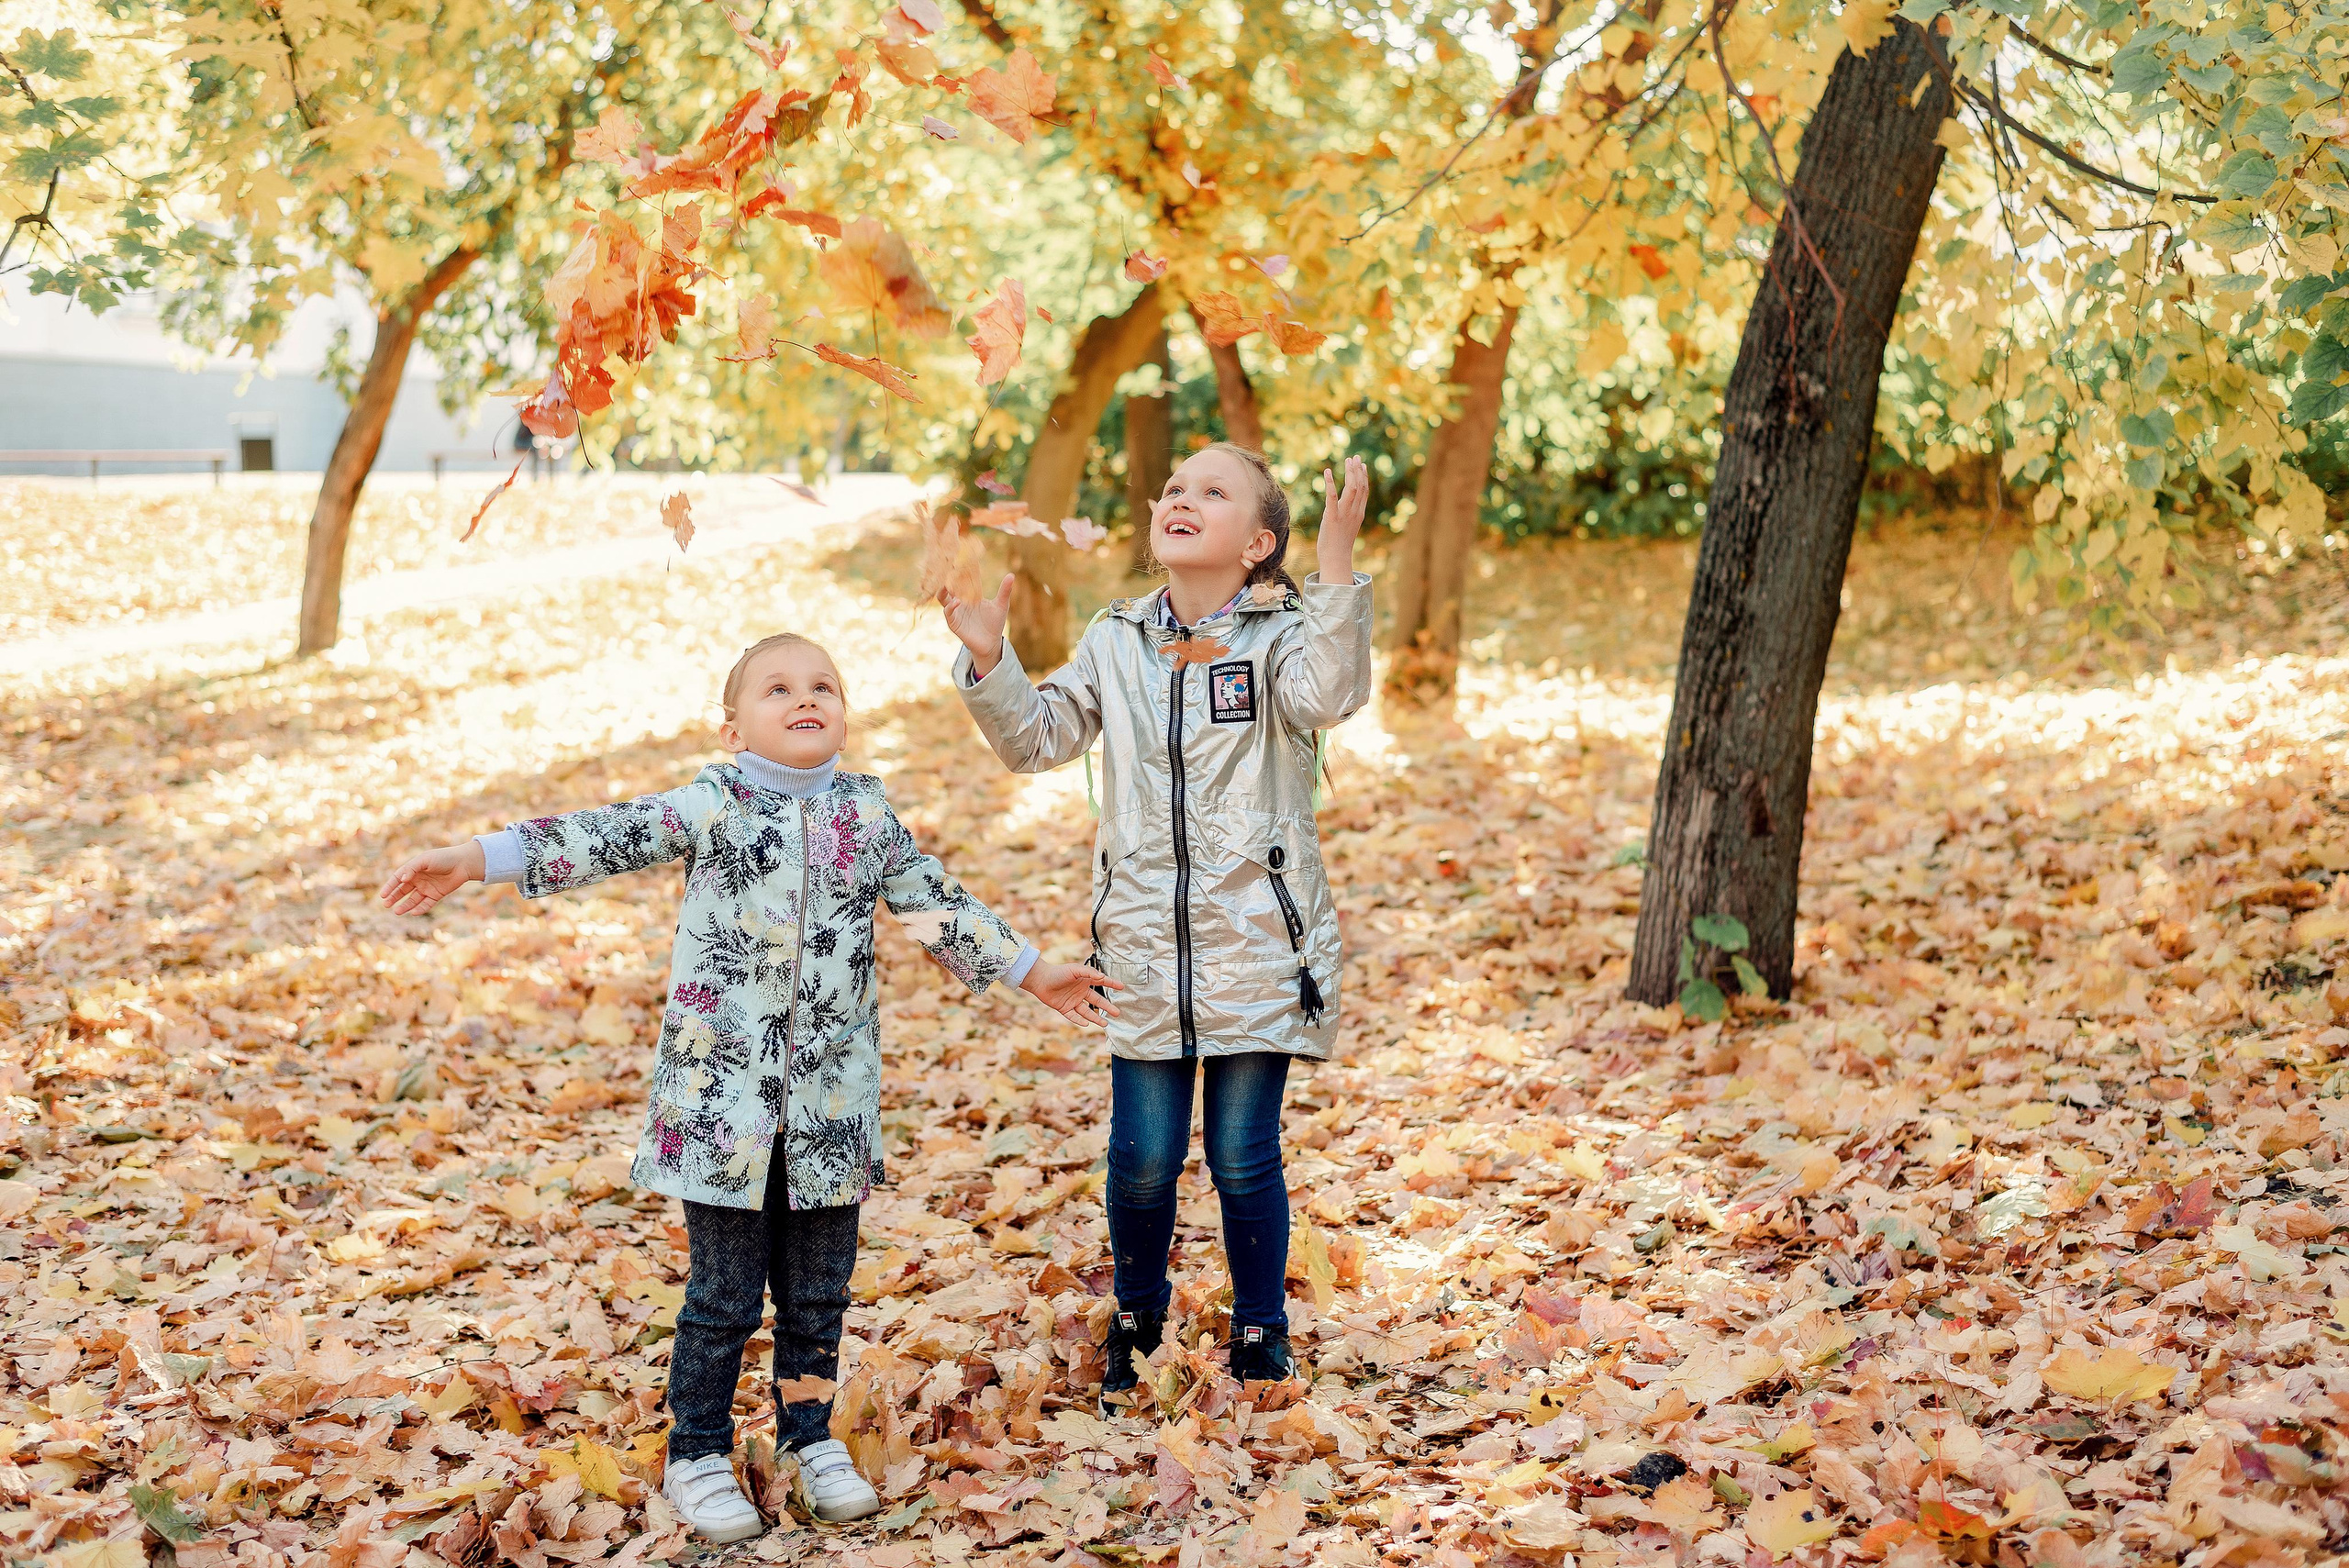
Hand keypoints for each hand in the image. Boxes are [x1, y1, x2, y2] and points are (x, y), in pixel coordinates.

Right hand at [378, 842, 486, 915]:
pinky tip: (413, 912)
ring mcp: (427, 888)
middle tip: (386, 905)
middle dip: (394, 898)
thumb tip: (401, 879)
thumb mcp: (425, 860)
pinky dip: (420, 908)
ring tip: (397, 912)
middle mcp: (419, 879)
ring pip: (413, 899)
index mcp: (413, 869)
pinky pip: (426, 904)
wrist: (463, 863)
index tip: (382, 895)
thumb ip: (412, 868)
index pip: (397, 879)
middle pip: (403, 891)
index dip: (389, 887)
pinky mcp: (437, 894)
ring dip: (405, 905)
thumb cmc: (443, 858)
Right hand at [940, 573, 1013, 677]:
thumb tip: (1011, 575)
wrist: (991, 643)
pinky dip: (951, 607)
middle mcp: (960, 602)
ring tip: (947, 585)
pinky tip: (957, 602)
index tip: (960, 560)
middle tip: (948, 568)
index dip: (961, 572)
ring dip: (944, 591)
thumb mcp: (1001, 605)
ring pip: (943, 598)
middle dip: (947, 578)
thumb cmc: (995, 624)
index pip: (962, 581)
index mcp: (970, 595)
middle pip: (949, 587)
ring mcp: (955, 612)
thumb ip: (1004, 591)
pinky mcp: (954, 623)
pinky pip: (948, 613)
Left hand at [1019, 960, 1122, 1026]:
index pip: (1101, 983)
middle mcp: (1080, 992)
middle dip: (1107, 1007)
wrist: (1040, 980)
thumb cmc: (1058, 972)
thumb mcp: (1075, 970)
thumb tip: (1102, 978)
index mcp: (1084, 980)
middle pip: (1097, 1001)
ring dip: (1096, 1018)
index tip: (1122, 987)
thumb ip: (1089, 973)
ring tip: (1106, 1023)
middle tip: (1117, 1013)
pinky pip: (1073, 1016)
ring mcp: (1073, 1001)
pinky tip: (1087, 1024)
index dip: (1112, 984)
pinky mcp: (1064, 1008)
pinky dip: (1080, 1020)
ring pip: (1087, 1011)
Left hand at [1316, 455, 1368, 583]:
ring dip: (1350, 473)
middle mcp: (1354, 512)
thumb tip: (1346, 508)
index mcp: (1359, 513)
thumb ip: (1349, 515)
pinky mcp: (1331, 517)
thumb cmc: (1339, 545)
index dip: (1364, 477)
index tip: (1362, 465)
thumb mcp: (1348, 527)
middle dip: (1358, 470)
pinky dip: (1330, 483)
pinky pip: (1332, 497)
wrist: (1336, 559)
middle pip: (1360, 486)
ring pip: (1351, 489)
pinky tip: (1328, 471)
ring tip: (1347, 460)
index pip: (1364, 491)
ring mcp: (1344, 514)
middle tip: (1355, 457)